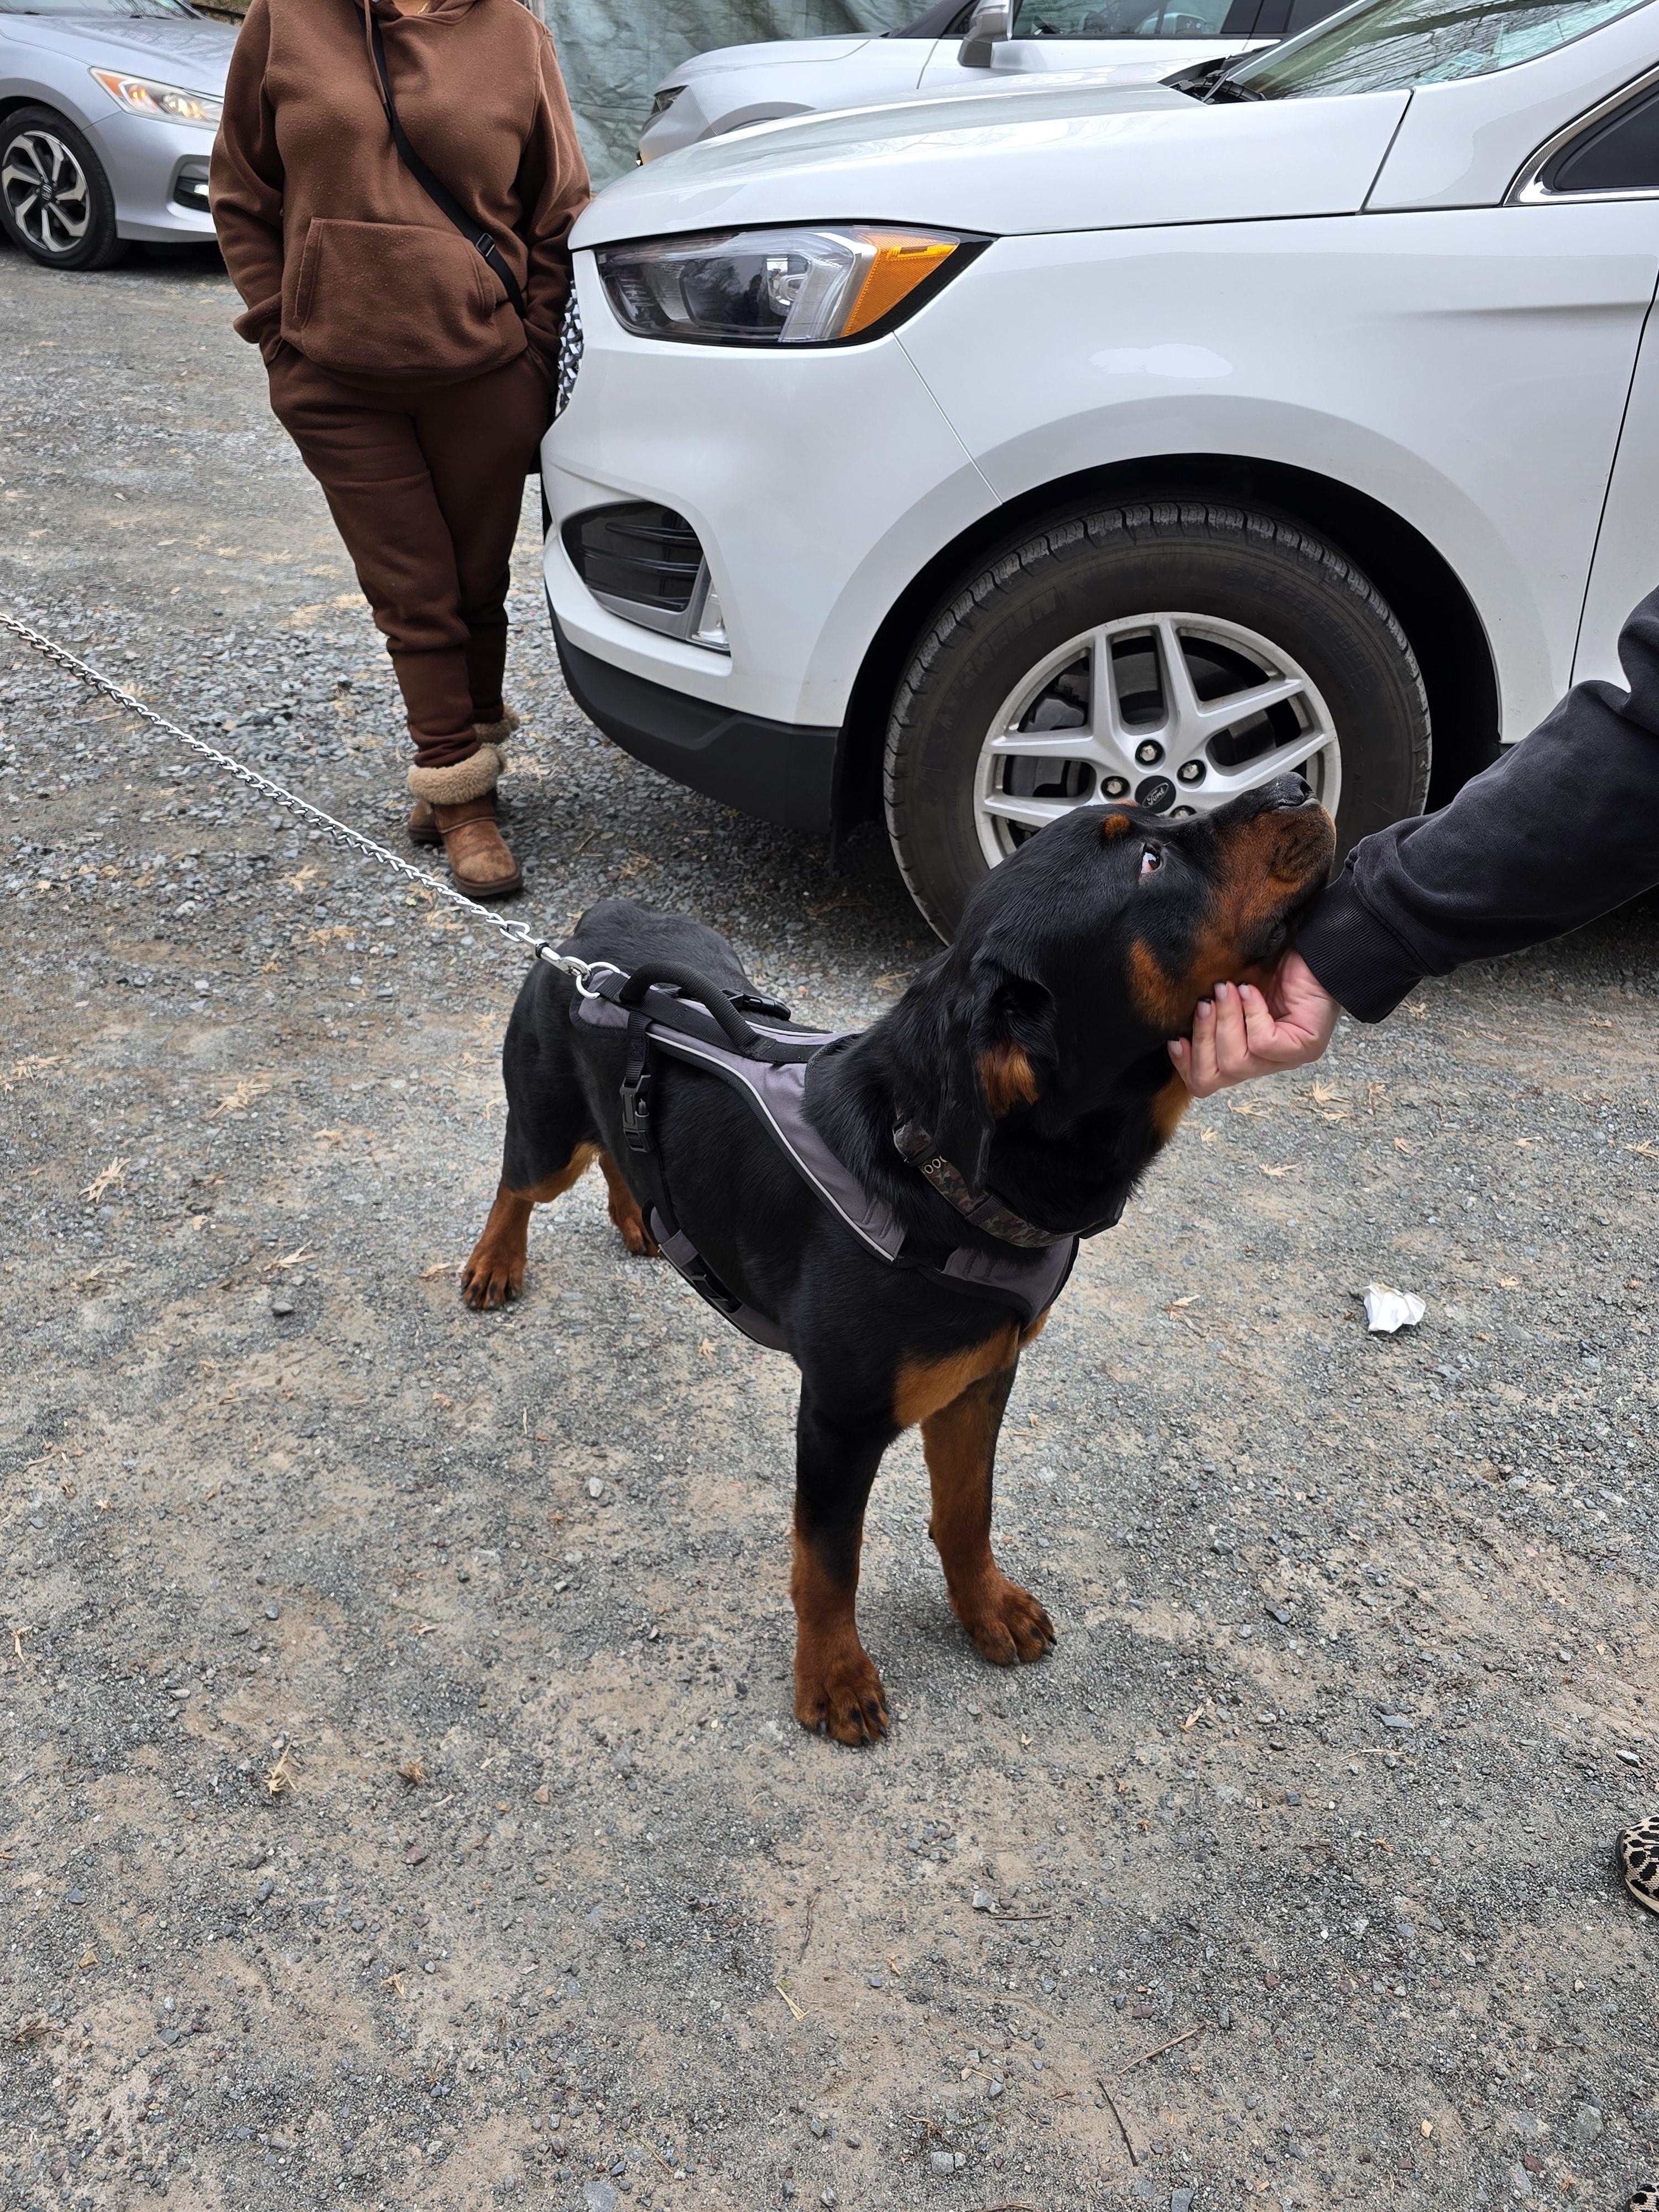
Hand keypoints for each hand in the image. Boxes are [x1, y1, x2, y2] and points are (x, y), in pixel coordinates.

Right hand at [1167, 950, 1340, 1096]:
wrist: (1314, 945)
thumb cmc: (1270, 962)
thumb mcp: (1228, 993)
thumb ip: (1207, 1013)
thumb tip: (1173, 1028)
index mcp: (1247, 1054)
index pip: (1208, 1082)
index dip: (1186, 1065)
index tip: (1175, 1038)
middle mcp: (1267, 1063)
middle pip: (1216, 1078)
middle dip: (1202, 1039)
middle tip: (1204, 1003)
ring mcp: (1288, 1059)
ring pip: (1237, 1064)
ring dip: (1224, 1022)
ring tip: (1225, 989)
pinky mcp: (1305, 1047)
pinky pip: (1262, 1043)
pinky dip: (1250, 1013)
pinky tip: (1250, 990)